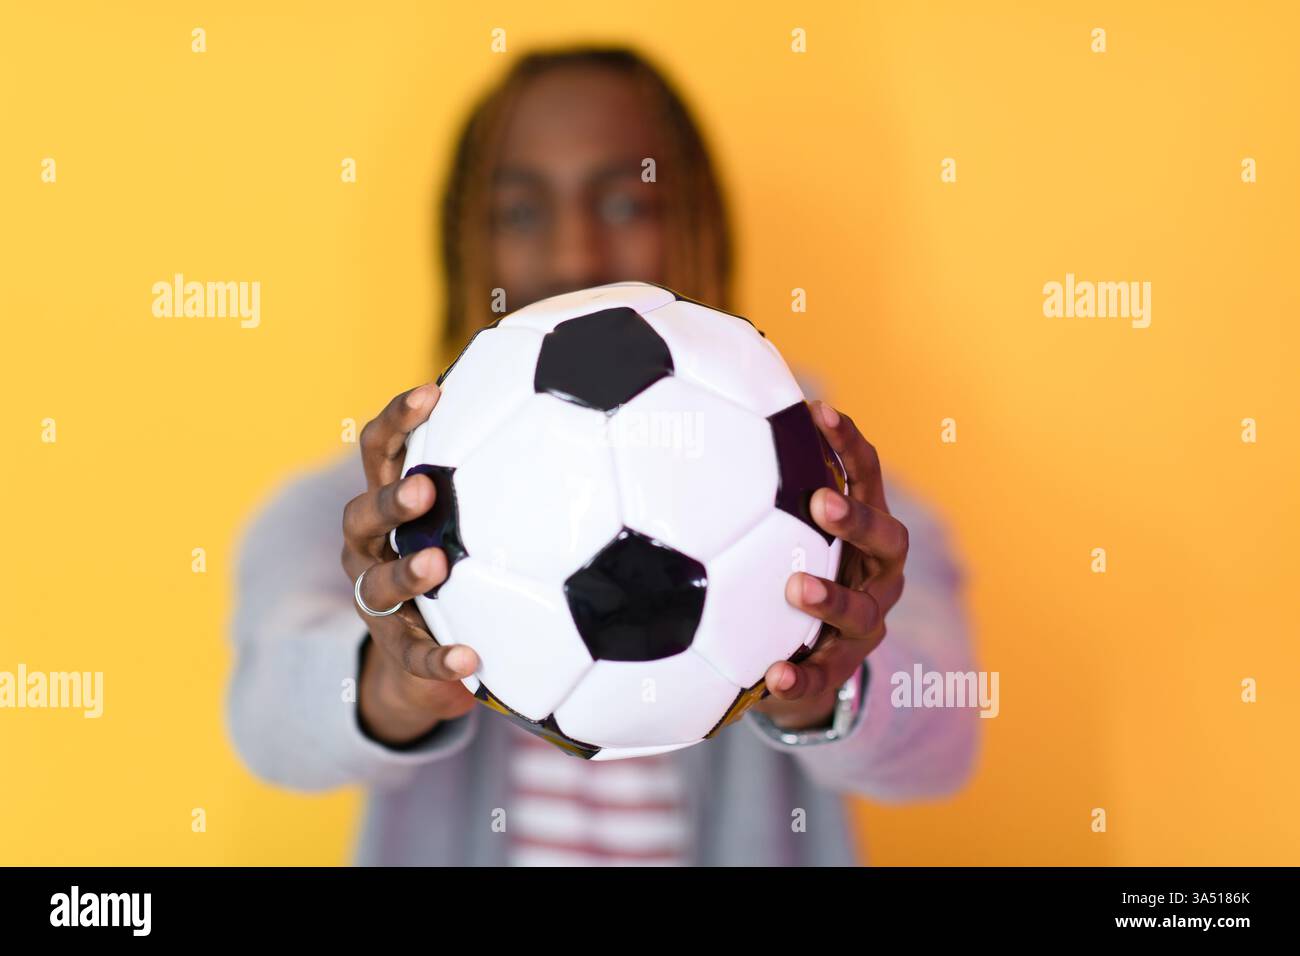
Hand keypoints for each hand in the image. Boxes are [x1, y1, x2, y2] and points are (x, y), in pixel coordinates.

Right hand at [341, 382, 480, 744]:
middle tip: (424, 488)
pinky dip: (439, 659)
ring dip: (405, 572)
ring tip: (435, 566)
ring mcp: (378, 600)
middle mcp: (369, 547)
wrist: (425, 655)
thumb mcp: (469, 518)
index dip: (399, 419)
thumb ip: (502, 472)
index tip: (431, 393)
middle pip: (362, 514)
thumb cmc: (458, 564)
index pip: (380, 450)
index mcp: (387, 503)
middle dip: (390, 498)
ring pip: (378, 584)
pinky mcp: (397, 651)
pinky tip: (468, 660)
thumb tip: (577, 411)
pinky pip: (415, 658)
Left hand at [751, 400, 908, 729]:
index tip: (818, 411)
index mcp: (866, 528)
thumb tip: (705, 422)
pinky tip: (775, 675)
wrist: (805, 659)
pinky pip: (825, 676)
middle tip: (820, 503)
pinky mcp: (841, 668)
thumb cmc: (789, 572)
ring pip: (862, 611)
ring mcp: (866, 621)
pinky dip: (802, 677)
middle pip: (886, 539)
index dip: (849, 443)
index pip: (866, 475)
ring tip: (797, 587)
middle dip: (856, 519)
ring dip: (832, 597)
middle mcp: (878, 571)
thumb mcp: (785, 530)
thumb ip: (763, 489)